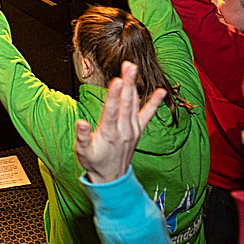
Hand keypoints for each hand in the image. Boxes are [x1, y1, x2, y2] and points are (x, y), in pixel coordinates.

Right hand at [75, 61, 165, 183]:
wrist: (111, 178)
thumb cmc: (94, 161)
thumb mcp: (82, 151)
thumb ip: (83, 136)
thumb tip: (82, 123)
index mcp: (108, 133)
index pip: (112, 110)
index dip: (114, 95)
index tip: (117, 80)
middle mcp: (123, 129)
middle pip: (126, 102)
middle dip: (127, 83)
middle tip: (129, 66)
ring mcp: (132, 129)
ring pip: (134, 104)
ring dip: (134, 85)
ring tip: (133, 69)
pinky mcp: (138, 130)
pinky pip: (148, 115)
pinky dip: (155, 103)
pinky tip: (161, 91)